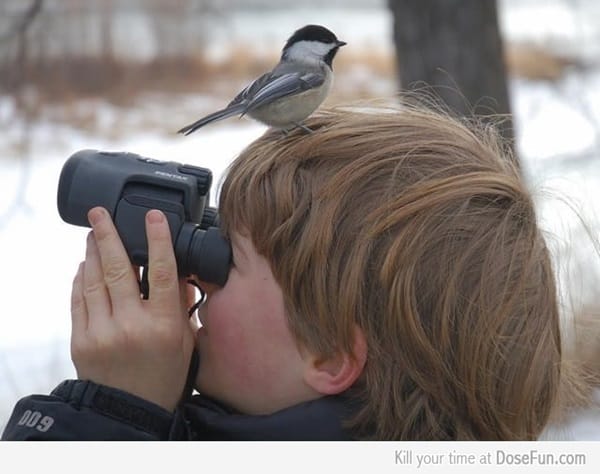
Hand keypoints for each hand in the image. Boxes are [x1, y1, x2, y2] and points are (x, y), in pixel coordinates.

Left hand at [70, 207, 194, 411]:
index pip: (161, 272)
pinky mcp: (80, 340)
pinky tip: (85, 265)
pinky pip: (78, 300)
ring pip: (94, 280)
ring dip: (92, 253)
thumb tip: (176, 271)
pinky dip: (80, 279)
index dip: (158, 240)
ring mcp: (101, 332)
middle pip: (119, 268)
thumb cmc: (163, 376)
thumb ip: (179, 305)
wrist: (130, 412)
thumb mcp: (184, 341)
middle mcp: (131, 325)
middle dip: (107, 235)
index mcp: (162, 325)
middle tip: (99, 213)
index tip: (153, 216)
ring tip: (92, 234)